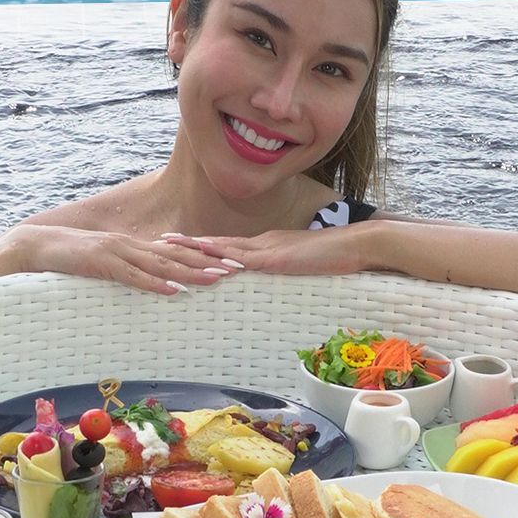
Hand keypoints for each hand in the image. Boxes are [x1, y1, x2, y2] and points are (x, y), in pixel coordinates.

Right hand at [25, 225, 245, 295]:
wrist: (36, 246)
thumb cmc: (70, 259)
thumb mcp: (106, 265)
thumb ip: (128, 271)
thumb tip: (153, 284)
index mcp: (134, 246)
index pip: (176, 251)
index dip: (205, 256)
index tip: (231, 262)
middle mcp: (131, 246)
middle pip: (177, 255)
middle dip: (208, 261)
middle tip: (238, 269)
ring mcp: (117, 253)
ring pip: (160, 264)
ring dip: (190, 272)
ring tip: (216, 279)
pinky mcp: (101, 264)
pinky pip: (132, 276)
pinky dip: (154, 283)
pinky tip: (173, 290)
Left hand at [176, 227, 356, 276]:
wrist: (356, 244)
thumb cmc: (334, 256)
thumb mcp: (301, 263)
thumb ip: (283, 268)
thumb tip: (272, 276)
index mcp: (266, 244)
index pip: (228, 245)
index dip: (203, 244)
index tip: (179, 243)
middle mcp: (261, 242)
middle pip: (218, 243)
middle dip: (188, 243)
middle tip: (160, 241)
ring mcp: (268, 248)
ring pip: (225, 248)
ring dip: (197, 248)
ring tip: (171, 247)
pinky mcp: (278, 259)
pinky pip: (246, 260)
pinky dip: (225, 260)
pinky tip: (208, 262)